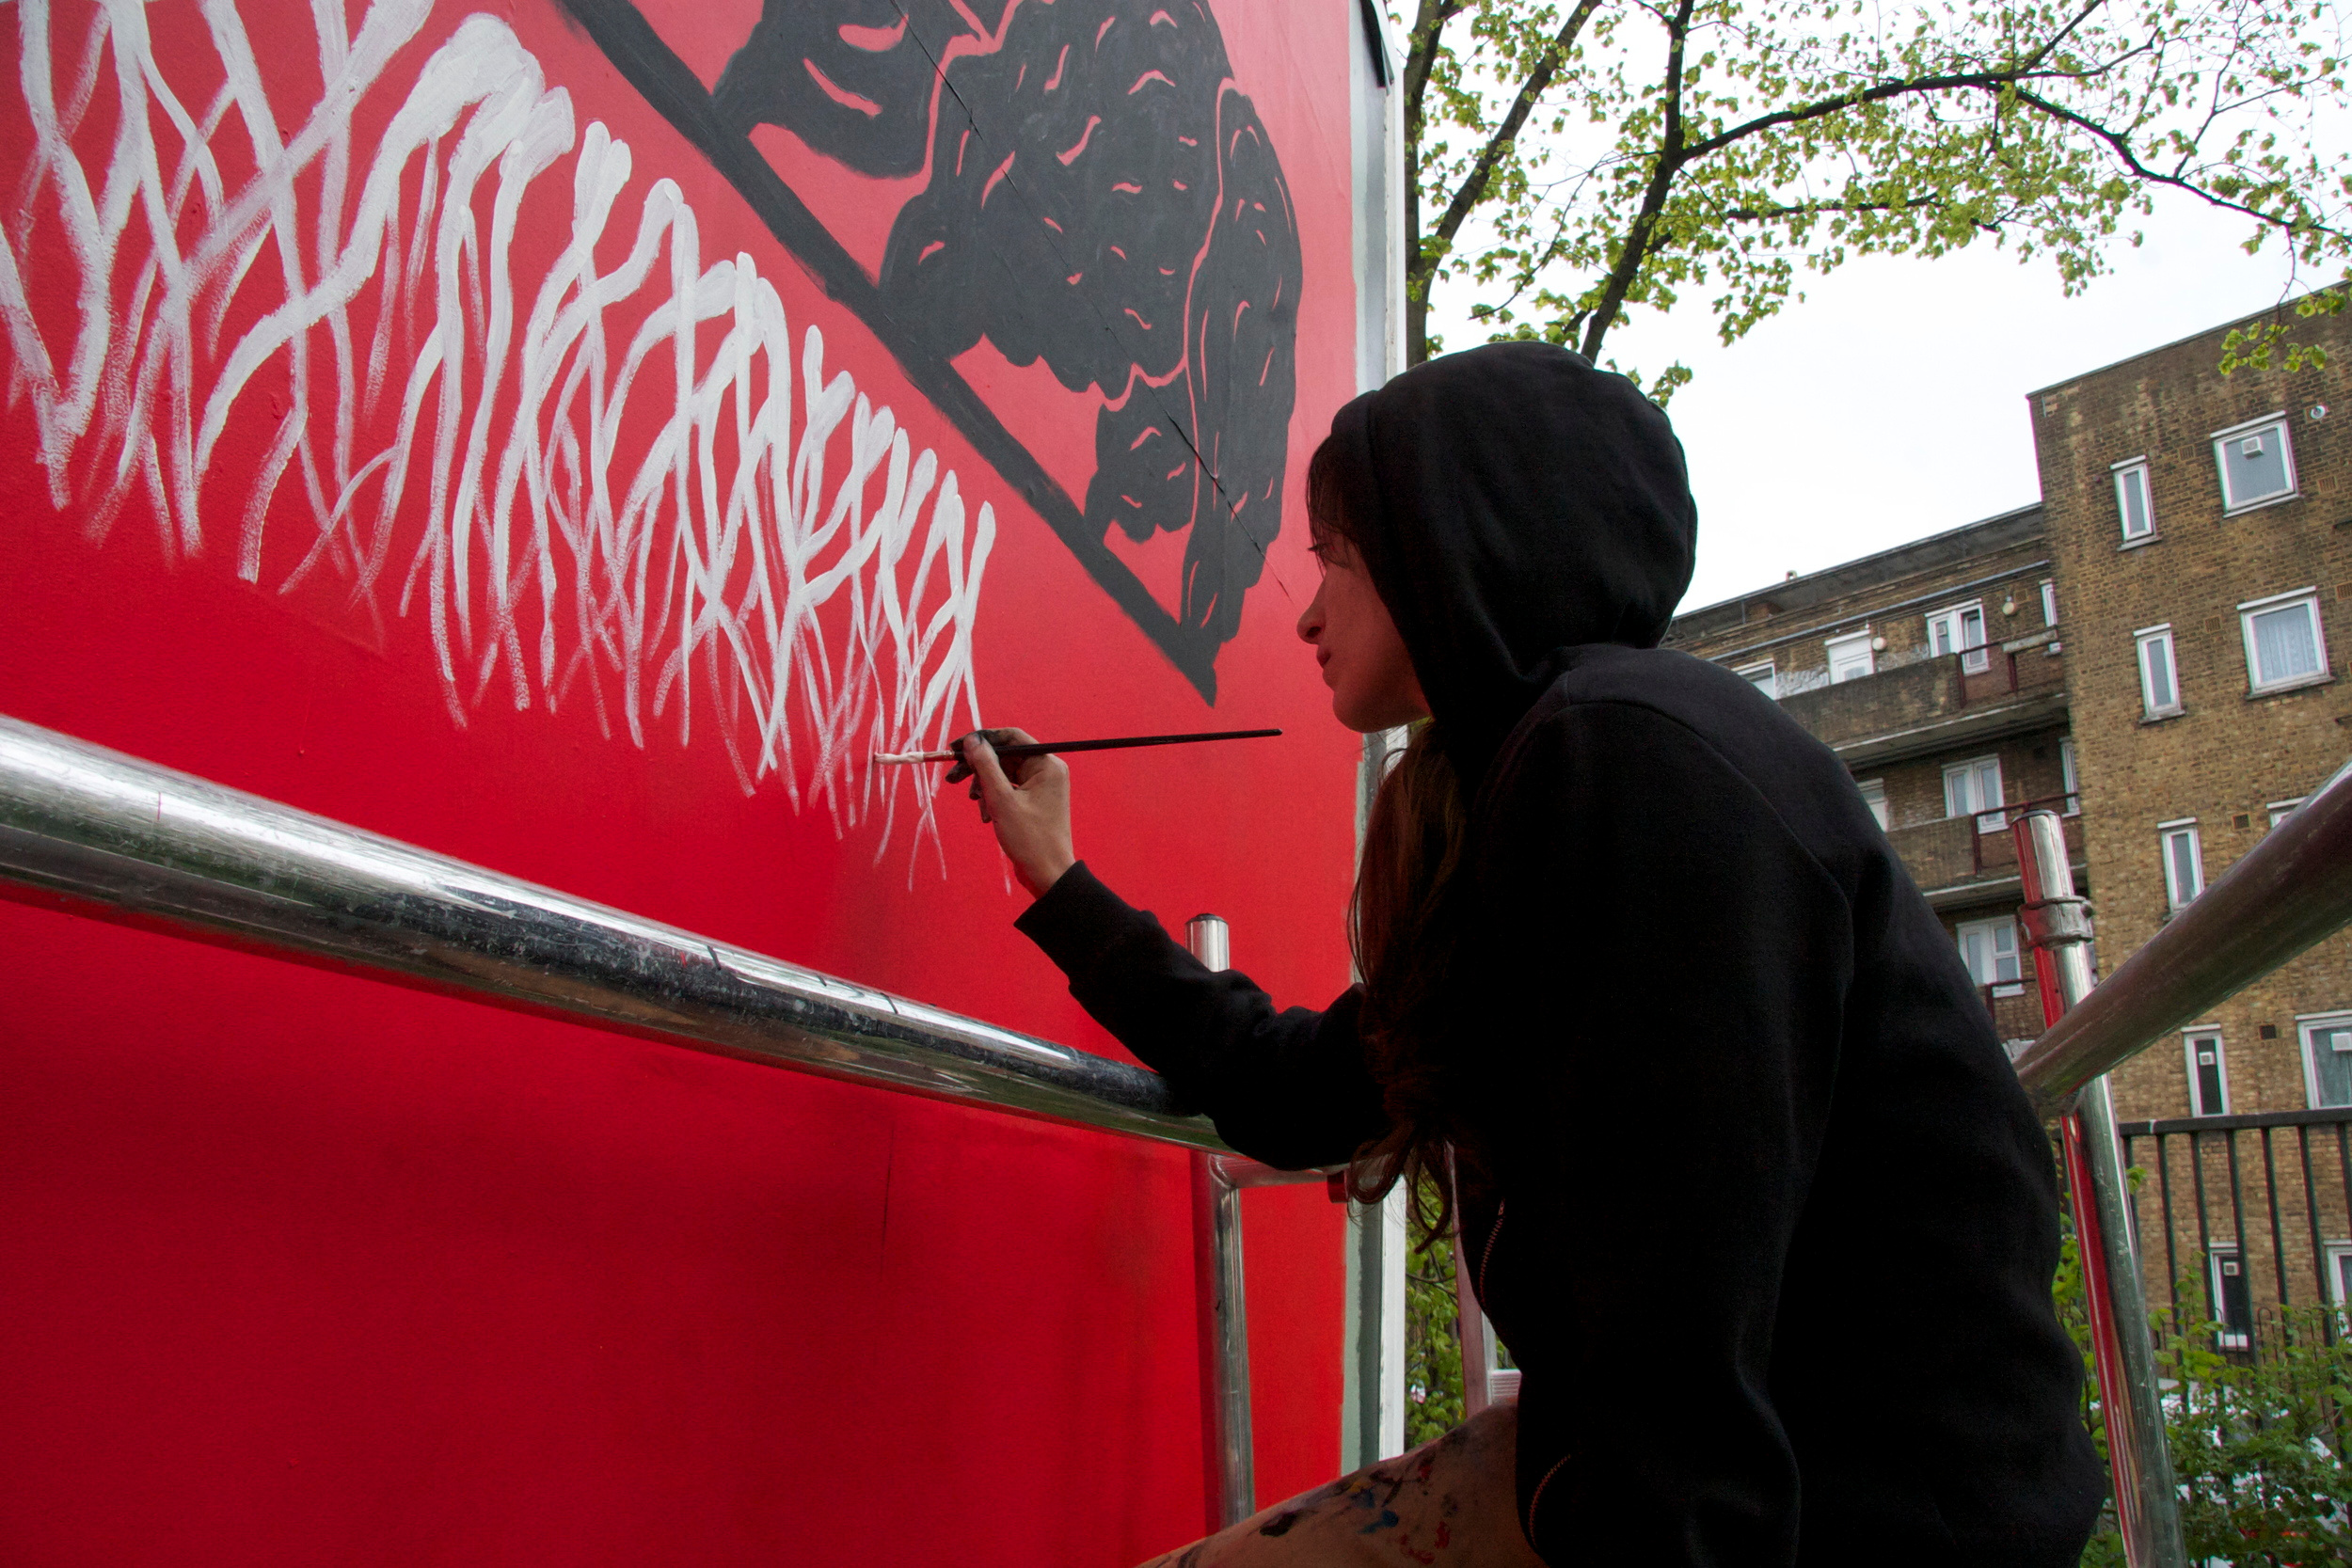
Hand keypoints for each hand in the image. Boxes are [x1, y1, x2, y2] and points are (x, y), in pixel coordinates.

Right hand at [948, 728, 1075, 898]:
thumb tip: (973, 740)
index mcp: (1047, 765)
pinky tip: (988, 818)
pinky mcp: (1032, 802)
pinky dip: (993, 800)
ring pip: (1003, 775)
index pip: (1012, 737)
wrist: (1047, 875)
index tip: (957, 748)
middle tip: (952, 779)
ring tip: (977, 805)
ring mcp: (1040, 787)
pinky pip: (1007, 790)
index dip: (983, 739)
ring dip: (984, 788)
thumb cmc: (1029, 838)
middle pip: (1005, 757)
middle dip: (978, 768)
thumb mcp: (1001, 800)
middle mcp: (1046, 771)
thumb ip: (985, 766)